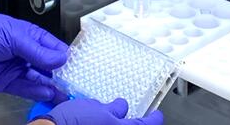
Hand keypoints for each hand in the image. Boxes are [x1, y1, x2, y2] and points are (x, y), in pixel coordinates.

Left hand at [0, 11, 68, 101]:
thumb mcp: (14, 36)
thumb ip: (37, 51)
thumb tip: (60, 58)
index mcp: (29, 36)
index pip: (54, 47)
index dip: (66, 57)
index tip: (78, 66)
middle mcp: (25, 52)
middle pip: (48, 66)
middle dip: (61, 74)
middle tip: (75, 83)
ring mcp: (16, 68)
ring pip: (38, 79)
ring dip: (51, 86)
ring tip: (64, 92)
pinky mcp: (6, 82)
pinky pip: (25, 89)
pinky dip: (36, 91)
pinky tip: (47, 92)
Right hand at [34, 98, 163, 124]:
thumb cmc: (71, 121)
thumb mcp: (94, 107)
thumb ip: (113, 109)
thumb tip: (121, 107)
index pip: (148, 124)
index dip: (154, 119)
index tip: (157, 114)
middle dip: (132, 122)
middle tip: (127, 116)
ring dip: (116, 123)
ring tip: (104, 119)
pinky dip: (104, 123)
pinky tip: (93, 122)